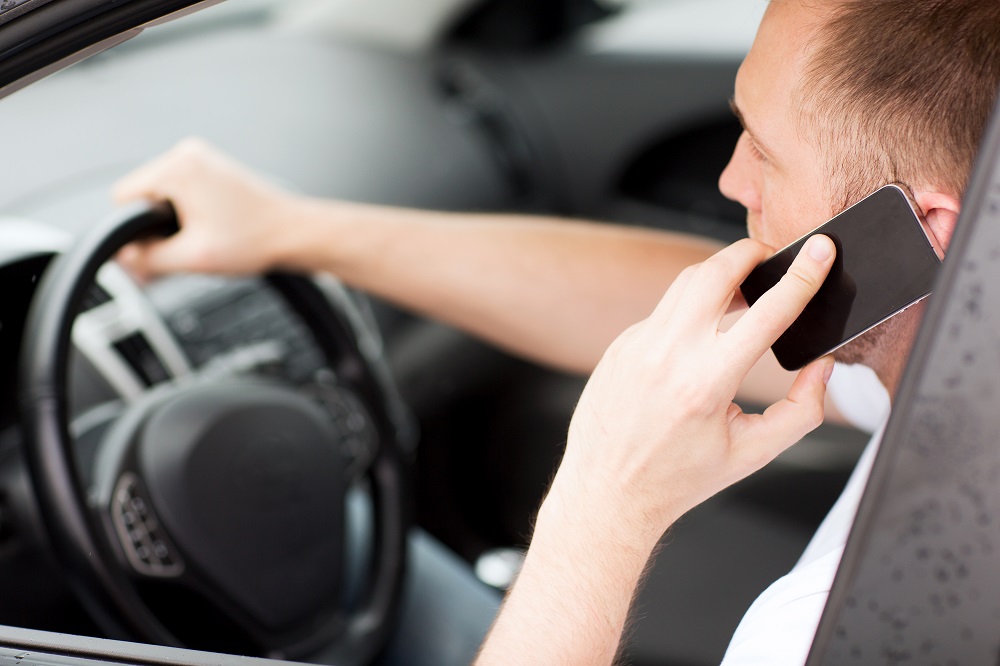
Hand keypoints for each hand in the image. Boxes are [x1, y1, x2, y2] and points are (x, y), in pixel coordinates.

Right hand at [113, 139, 300, 278]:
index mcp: (179, 167)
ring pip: (161, 196)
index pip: (123, 198)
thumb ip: (149, 258)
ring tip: (202, 239)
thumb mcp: (194, 257)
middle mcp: (188, 154)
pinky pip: (181, 192)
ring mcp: (201, 159)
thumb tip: (124, 258)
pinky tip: (208, 230)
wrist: (295, 233)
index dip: (133, 230)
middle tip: (184, 250)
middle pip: (142, 196)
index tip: (155, 249)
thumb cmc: (257, 239)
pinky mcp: (212, 170)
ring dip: (172, 222)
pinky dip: (186, 214)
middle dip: (155, 226)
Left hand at [553, 235, 836, 540]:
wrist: (607, 489)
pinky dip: (691, 310)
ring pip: (686, 283)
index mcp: (705, 384)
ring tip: (747, 290)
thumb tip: (822, 366)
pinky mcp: (621, 345)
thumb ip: (802, 411)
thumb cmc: (678, 478)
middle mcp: (667, 355)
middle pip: (716, 271)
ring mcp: (637, 345)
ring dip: (721, 274)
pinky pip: (664, 312)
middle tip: (774, 257)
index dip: (801, 276)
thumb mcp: (752, 454)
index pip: (766, 313)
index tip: (820, 250)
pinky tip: (703, 333)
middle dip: (751, 252)